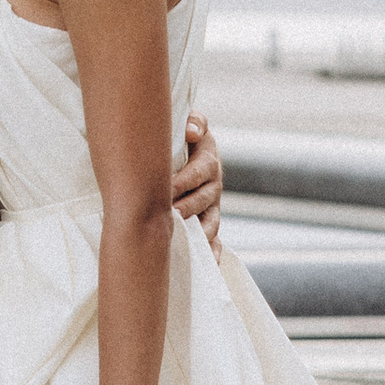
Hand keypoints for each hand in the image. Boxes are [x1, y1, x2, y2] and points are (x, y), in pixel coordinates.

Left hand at [172, 110, 222, 246]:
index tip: (168, 187)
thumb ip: (194, 122)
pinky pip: (215, 240)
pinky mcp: (209, 222)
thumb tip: (191, 131)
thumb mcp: (190, 124)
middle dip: (186, 207)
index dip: (184, 180)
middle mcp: (213, 183)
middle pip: (204, 199)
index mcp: (208, 159)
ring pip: (210, 221)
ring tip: (181, 239)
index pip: (200, 171)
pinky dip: (213, 252)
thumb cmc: (180, 137)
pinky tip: (210, 263)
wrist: (184, 150)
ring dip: (198, 232)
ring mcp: (213, 205)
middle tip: (168, 214)